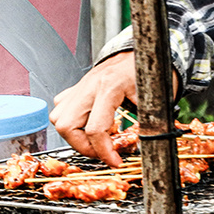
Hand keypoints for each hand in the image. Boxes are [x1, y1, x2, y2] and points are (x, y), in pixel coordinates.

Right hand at [50, 52, 139, 167]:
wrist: (143, 50)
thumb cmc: (150, 72)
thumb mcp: (155, 99)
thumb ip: (148, 124)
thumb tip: (143, 148)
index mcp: (110, 87)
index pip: (96, 129)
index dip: (104, 152)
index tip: (115, 162)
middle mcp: (90, 85)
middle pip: (66, 125)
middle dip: (82, 146)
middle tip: (101, 152)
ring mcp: (82, 85)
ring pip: (59, 117)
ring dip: (74, 135)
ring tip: (94, 140)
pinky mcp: (78, 87)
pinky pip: (63, 108)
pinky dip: (72, 122)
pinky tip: (89, 124)